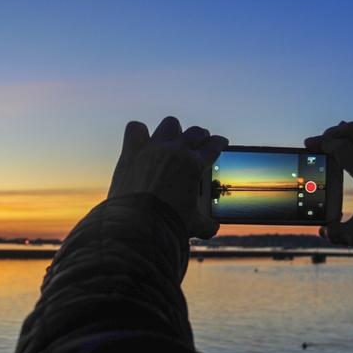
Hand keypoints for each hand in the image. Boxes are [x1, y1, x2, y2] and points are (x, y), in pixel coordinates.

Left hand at [108, 116, 227, 238]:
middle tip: (200, 142)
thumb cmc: (168, 224)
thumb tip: (213, 228)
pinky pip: (135, 129)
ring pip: (170, 125)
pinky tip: (143, 140)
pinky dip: (139, 133)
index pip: (214, 146)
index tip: (221, 142)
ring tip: (174, 139)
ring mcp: (153, 148)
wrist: (138, 225)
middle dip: (201, 136)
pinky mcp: (131, 152)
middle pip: (195, 132)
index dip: (219, 143)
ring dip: (174, 131)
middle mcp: (175, 151)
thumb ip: (206, 223)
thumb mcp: (194, 224)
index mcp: (194, 164)